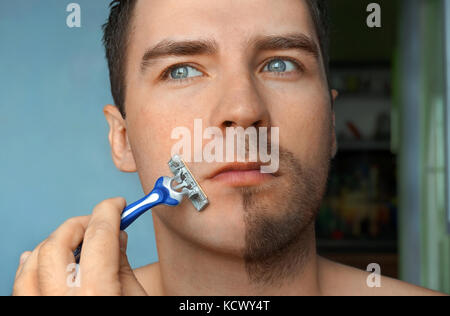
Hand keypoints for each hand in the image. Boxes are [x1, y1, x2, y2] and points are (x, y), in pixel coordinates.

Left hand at [13, 198, 146, 295]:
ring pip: (33, 260)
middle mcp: (62, 300)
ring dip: (55, 241)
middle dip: (80, 224)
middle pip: (58, 243)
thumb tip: (118, 237)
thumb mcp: (139, 298)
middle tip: (100, 222)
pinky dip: (31, 263)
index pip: (99, 237)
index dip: (110, 212)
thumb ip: (124, 267)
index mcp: (96, 294)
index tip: (118, 205)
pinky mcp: (35, 311)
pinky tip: (43, 256)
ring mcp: (43, 306)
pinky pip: (21, 283)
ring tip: (77, 239)